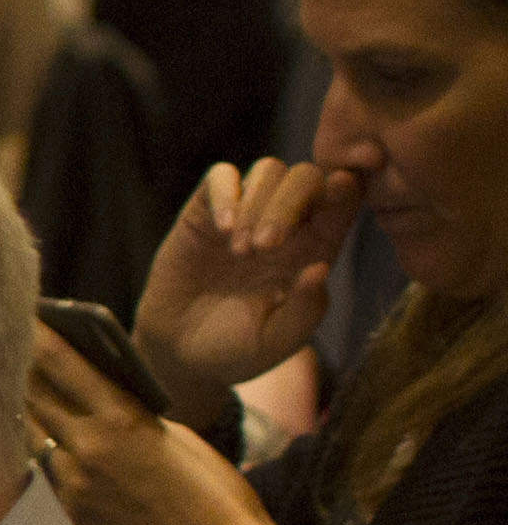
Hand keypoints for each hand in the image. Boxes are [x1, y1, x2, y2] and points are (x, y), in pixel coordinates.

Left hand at [31, 329, 311, 524]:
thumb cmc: (215, 493)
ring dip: (22, 409)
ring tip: (11, 385)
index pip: (62, 365)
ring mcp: (72, 484)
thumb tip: (96, 393)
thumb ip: (131, 413)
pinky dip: (36, 450)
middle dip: (20, 368)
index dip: (37, 334)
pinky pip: (40, 472)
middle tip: (4, 344)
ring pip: (29, 434)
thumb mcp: (177, 437)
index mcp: (122, 419)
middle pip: (32, 395)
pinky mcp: (67, 515)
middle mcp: (88, 448)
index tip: (20, 313)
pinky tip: (32, 437)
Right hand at [134, 157, 364, 423]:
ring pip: (268, 170)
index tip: (333, 201)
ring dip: (259, 204)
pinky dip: (225, 194)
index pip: (343, 201)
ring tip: (239, 251)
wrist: (180, 355)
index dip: (345, 190)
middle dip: (291, 202)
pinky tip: (220, 230)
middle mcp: (286, 225)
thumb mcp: (279, 342)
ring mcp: (244, 215)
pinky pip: (221, 176)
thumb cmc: (237, 350)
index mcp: (316, 249)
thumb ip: (305, 310)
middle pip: (306, 176)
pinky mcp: (204, 213)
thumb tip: (320, 266)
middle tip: (264, 249)